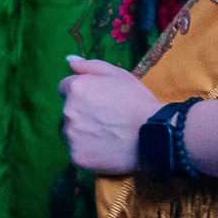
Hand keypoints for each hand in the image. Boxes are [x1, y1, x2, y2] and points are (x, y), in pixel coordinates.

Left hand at [59, 55, 160, 175]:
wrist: (152, 135)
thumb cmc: (137, 101)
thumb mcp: (118, 74)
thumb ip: (90, 66)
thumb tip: (69, 62)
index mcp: (76, 88)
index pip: (64, 88)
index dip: (82, 94)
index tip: (98, 101)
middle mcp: (67, 111)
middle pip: (67, 111)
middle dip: (81, 113)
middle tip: (106, 118)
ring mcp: (71, 135)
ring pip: (70, 132)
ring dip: (82, 132)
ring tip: (107, 134)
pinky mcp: (76, 156)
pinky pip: (77, 152)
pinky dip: (88, 151)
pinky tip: (105, 148)